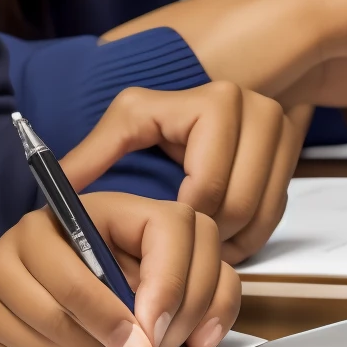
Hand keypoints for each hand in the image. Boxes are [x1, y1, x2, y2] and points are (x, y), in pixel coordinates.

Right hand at [0, 191, 237, 346]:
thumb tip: (199, 335)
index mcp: (97, 202)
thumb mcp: (151, 267)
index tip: (167, 333)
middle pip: (78, 287)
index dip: (167, 285)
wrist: (28, 285)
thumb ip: (190, 288)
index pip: (154, 229)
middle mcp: (35, 225)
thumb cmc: (103, 274)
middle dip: (118, 336)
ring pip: (50, 327)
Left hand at [59, 81, 306, 257]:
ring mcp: (277, 134)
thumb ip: (92, 152)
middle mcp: (254, 112)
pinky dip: (246, 238)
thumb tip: (58, 185)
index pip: (208, 188)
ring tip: (192, 251)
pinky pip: (273, 216)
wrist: (206, 91)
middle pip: (237, 206)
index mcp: (214, 103)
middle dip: (205, 240)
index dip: (184, 224)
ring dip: (226, 243)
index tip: (163, 238)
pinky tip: (216, 241)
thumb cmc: (162, 114)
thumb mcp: (125, 122)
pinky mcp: (288, 156)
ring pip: (259, 216)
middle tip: (178, 255)